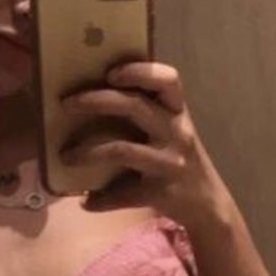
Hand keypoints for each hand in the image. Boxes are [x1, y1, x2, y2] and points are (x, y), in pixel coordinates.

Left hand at [58, 59, 218, 220]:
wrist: (209, 204)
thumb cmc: (180, 160)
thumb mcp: (172, 130)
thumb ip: (147, 113)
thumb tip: (92, 97)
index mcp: (177, 113)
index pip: (167, 80)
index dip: (139, 71)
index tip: (109, 73)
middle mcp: (176, 133)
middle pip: (134, 107)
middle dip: (95, 101)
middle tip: (66, 104)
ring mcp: (169, 164)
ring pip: (122, 150)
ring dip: (87, 152)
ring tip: (65, 156)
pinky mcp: (161, 192)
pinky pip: (124, 194)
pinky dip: (101, 199)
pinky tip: (87, 202)